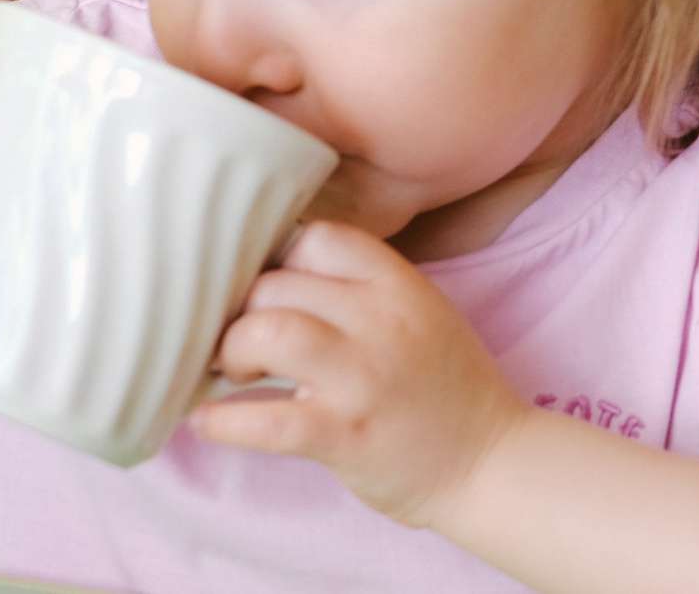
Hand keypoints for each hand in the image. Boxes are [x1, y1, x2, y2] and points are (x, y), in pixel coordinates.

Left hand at [196, 222, 527, 527]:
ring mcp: (364, 379)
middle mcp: (384, 321)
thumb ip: (364, 291)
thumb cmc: (447, 388)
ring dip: (232, 353)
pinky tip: (208, 421)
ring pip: (267, 334)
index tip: (271, 294)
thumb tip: (276, 279)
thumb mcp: (423, 315)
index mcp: (403, 287)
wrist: (490, 461)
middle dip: (242, 313)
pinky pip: (263, 420)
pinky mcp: (345, 436)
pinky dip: (221, 420)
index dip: (280, 261)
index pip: (321, 238)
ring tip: (235, 374)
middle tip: (242, 344)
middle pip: (277, 284)